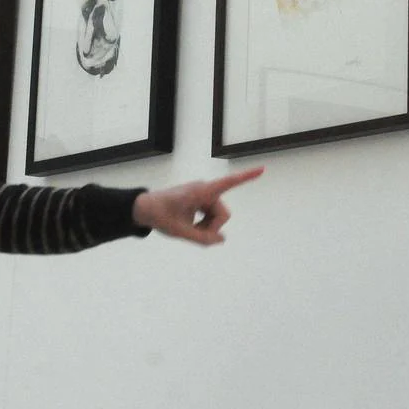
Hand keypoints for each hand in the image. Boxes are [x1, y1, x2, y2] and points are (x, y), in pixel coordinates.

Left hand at [132, 167, 263, 245]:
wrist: (145, 208)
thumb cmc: (160, 216)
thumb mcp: (180, 232)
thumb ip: (203, 239)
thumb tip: (222, 239)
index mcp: (200, 192)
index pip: (227, 183)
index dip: (246, 177)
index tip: (262, 169)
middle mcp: (205, 190)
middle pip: (222, 214)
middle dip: (211, 227)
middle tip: (193, 233)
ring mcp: (203, 195)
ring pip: (217, 217)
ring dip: (206, 226)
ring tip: (189, 229)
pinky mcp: (201, 199)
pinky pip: (210, 215)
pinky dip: (203, 224)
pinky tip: (190, 225)